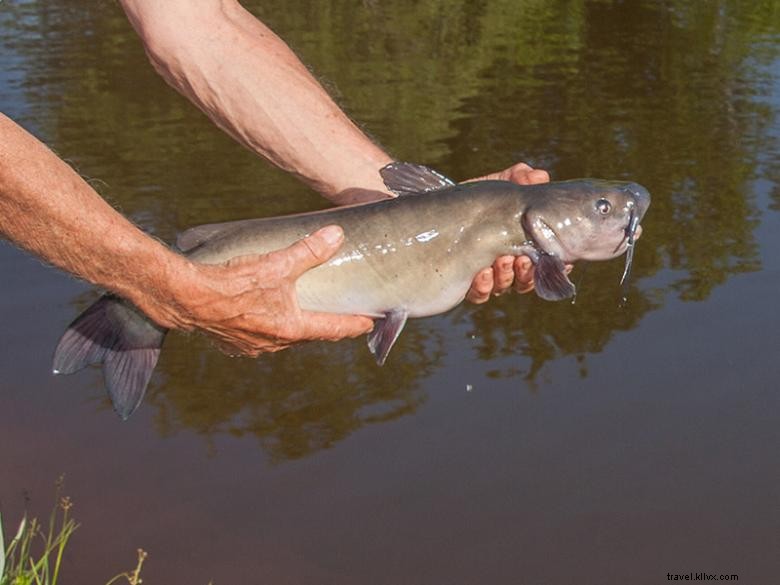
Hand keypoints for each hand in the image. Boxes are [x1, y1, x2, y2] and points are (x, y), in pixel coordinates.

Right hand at [156, 226, 373, 356]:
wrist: (185, 299)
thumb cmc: (231, 283)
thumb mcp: (275, 263)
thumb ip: (308, 251)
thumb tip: (336, 236)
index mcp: (291, 328)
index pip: (333, 328)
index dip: (353, 324)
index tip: (367, 324)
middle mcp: (274, 343)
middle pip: (308, 335)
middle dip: (324, 326)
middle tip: (338, 316)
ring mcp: (252, 347)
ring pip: (283, 338)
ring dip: (294, 327)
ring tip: (300, 314)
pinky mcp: (233, 344)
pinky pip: (259, 338)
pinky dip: (267, 327)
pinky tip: (263, 315)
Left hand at [464, 162, 550, 303]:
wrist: (432, 211)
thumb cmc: (468, 200)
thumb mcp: (492, 185)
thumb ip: (516, 178)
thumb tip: (538, 175)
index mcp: (518, 244)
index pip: (544, 260)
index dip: (556, 264)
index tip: (561, 260)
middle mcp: (505, 264)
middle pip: (526, 278)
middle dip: (527, 271)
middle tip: (522, 258)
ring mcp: (486, 277)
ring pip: (505, 287)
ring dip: (506, 276)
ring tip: (501, 261)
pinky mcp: (464, 285)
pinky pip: (480, 294)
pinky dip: (484, 286)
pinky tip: (482, 273)